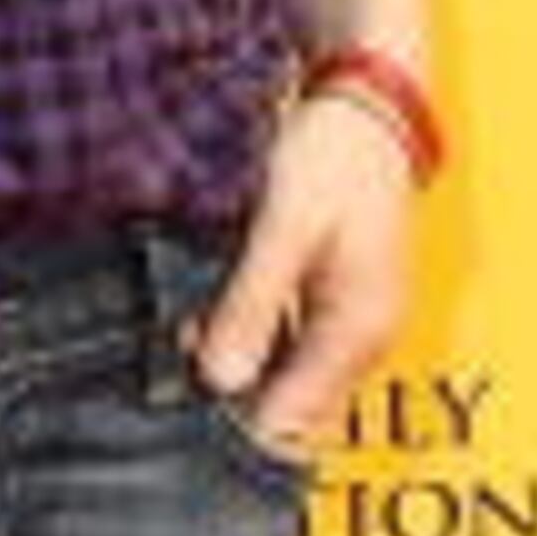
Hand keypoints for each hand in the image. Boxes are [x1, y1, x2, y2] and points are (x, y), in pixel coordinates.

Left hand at [193, 95, 414, 453]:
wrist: (369, 105)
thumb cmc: (334, 159)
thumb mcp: (284, 228)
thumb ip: (252, 304)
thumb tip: (220, 381)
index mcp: (357, 333)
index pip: (291, 426)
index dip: (229, 429)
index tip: (172, 413)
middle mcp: (363, 342)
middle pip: (289, 412)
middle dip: (228, 403)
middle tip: (167, 377)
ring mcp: (352, 324)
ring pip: (285, 381)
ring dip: (234, 369)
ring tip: (179, 343)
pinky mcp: (336, 304)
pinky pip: (290, 347)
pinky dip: (249, 340)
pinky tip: (206, 319)